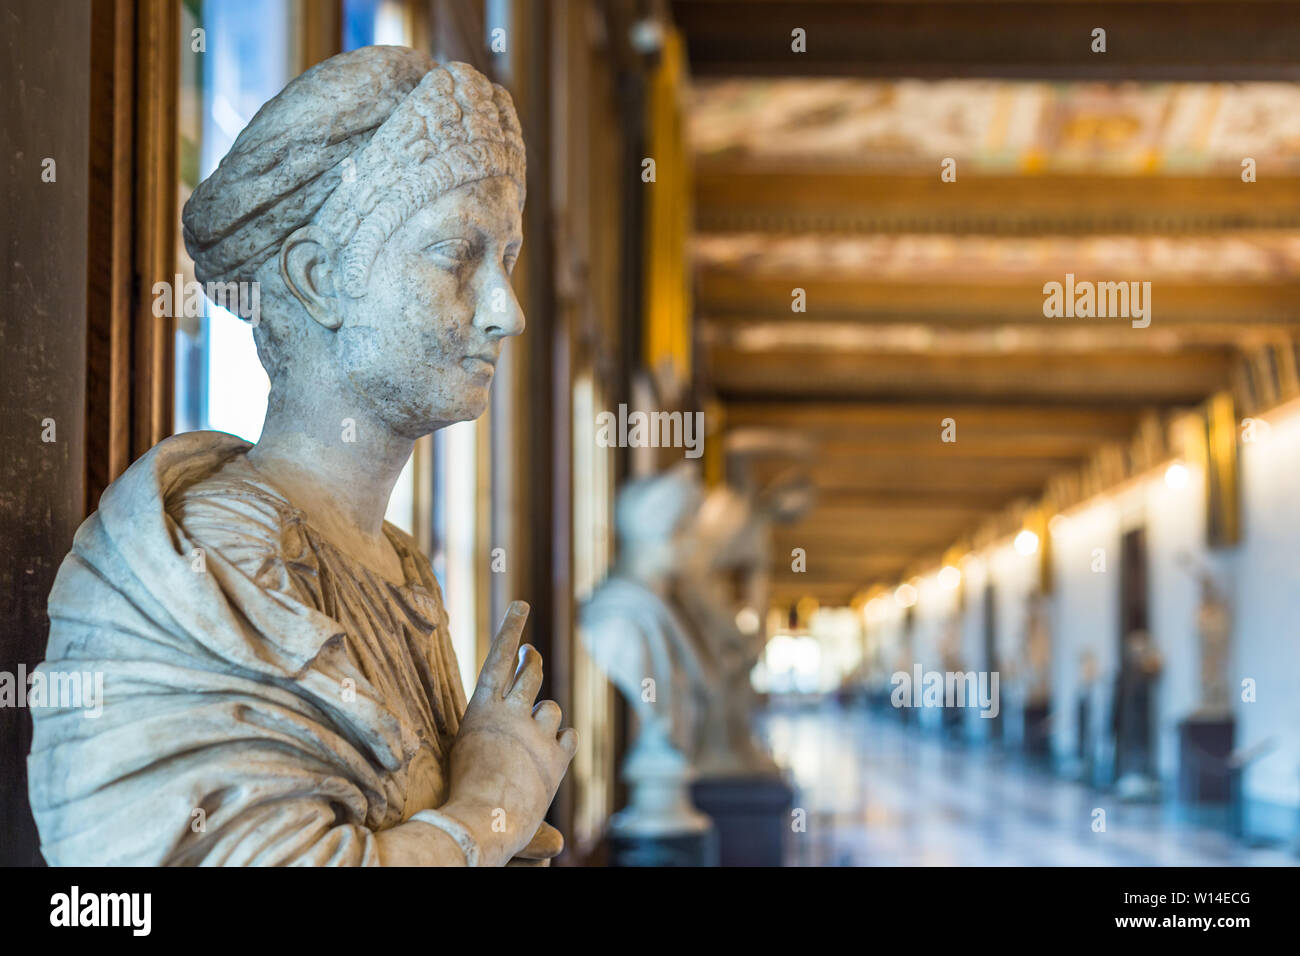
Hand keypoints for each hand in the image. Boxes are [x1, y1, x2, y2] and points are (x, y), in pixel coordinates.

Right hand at [441, 601, 576, 866]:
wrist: (483, 821)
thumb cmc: (462, 791)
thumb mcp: (463, 750)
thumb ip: (486, 728)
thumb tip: (500, 718)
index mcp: (482, 708)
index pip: (500, 657)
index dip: (512, 628)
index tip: (523, 604)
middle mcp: (512, 713)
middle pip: (532, 672)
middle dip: (534, 660)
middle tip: (533, 654)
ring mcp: (537, 733)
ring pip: (551, 707)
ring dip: (545, 718)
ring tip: (531, 736)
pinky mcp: (557, 757)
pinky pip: (569, 736)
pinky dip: (562, 741)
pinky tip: (554, 750)